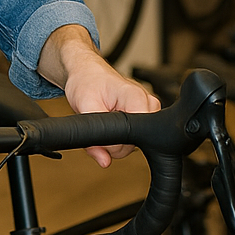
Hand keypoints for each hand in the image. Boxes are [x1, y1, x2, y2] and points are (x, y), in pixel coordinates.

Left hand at [38, 25, 159, 167]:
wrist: (87, 72)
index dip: (112, 141)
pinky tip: (110, 121)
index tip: (101, 127)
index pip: (134, 139)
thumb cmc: (86, 82)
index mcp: (138, 99)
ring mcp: (150, 111)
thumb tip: (104, 161)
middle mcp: (150, 105)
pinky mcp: (145, 116)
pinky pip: (131, 138)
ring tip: (103, 118)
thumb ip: (94, 135)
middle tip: (98, 121)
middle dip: (110, 140)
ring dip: (113, 138)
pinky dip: (117, 135)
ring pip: (132, 144)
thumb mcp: (84, 106)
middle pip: (133, 145)